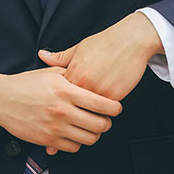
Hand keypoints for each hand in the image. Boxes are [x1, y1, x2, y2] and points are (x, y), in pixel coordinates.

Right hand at [0, 67, 121, 153]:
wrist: (2, 98)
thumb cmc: (26, 84)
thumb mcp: (51, 73)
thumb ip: (73, 75)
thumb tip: (92, 75)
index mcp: (65, 90)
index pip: (101, 103)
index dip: (114, 107)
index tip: (116, 108)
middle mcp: (62, 110)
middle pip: (99, 124)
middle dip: (107, 123)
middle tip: (106, 119)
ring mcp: (55, 126)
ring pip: (88, 138)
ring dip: (94, 134)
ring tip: (92, 127)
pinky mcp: (47, 139)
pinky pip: (73, 147)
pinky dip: (78, 142)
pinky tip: (76, 133)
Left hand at [38, 13, 163, 154]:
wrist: (130, 40)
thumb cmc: (105, 43)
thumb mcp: (79, 48)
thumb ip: (61, 57)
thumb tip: (43, 55)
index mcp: (72, 73)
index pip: (59, 97)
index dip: (54, 110)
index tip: (49, 121)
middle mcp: (83, 84)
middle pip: (72, 111)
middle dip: (68, 124)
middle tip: (66, 132)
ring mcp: (98, 91)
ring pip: (88, 115)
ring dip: (86, 125)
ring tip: (83, 131)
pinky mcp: (114, 96)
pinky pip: (104, 113)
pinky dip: (101, 118)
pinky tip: (99, 122)